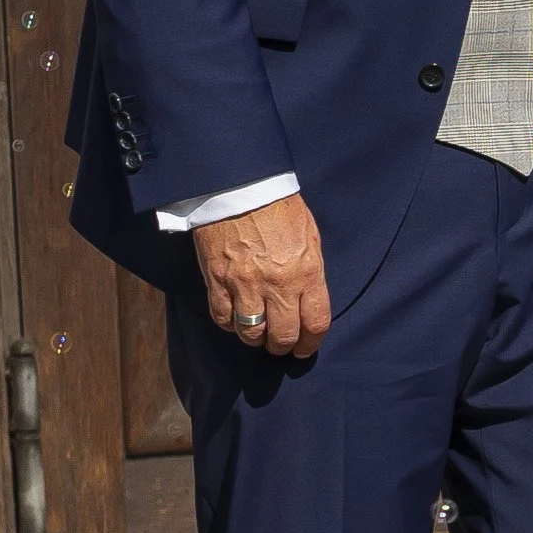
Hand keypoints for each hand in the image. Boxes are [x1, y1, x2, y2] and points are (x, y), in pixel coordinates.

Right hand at [193, 194, 331, 357]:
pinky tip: (236, 318)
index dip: (311, 343)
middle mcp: (277, 284)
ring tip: (258, 333)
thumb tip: (309, 300)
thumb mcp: (309, 235)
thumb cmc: (278, 206)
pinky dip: (230, 324)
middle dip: (284, 346)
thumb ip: (311, 271)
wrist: (238, 185)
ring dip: (256, 339)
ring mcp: (245, 285)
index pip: (316, 323)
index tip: (306, 347)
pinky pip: (223, 319)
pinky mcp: (217, 281)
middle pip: (283, 336)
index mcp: (306, 271)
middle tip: (281, 344)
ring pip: (251, 334)